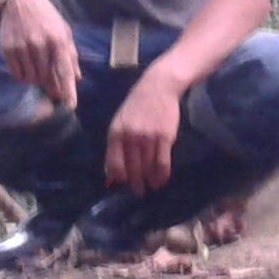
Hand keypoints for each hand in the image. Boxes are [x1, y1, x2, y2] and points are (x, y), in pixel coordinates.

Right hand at [0, 0, 77, 110]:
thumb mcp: (64, 32)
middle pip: (47, 78)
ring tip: (38, 67)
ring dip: (36, 79)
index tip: (70, 105)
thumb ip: (71, 56)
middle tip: (53, 86)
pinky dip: (22, 75)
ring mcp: (22, 47)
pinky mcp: (8, 49)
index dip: (68, 90)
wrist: (18, 1)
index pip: (64, 71)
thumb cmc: (46, 18)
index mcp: (58, 40)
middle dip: (51, 85)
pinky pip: (16, 74)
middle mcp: (40, 45)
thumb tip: (76, 79)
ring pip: (31, 79)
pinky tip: (26, 65)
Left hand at [105, 74, 182, 194]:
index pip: (114, 163)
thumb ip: (116, 145)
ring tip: (152, 187)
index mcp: (116, 133)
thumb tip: (113, 172)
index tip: (122, 185)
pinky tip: (162, 180)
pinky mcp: (165, 138)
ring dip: (149, 181)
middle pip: (132, 168)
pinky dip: (162, 175)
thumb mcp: (120, 121)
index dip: (118, 177)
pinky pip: (162, 163)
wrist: (158, 87)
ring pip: (147, 167)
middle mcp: (130, 137)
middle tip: (139, 192)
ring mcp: (148, 138)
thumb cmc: (137, 105)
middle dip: (135, 183)